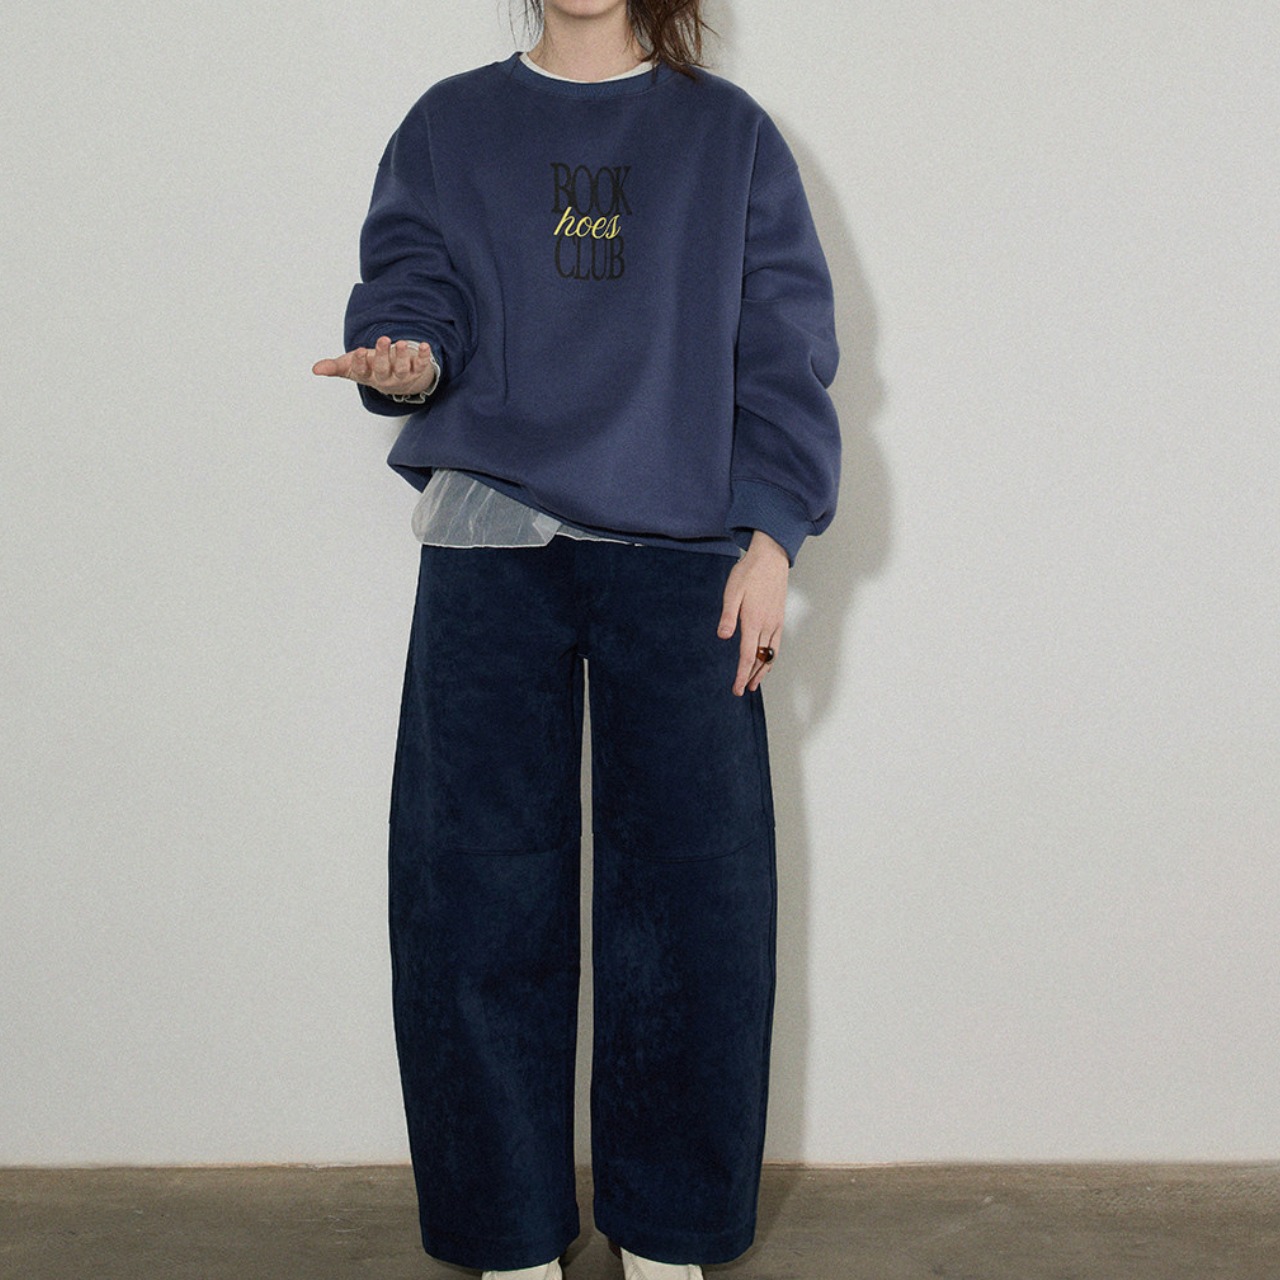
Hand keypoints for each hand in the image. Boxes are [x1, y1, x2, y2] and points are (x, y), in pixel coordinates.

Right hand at [312, 335, 437, 396]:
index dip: (361, 362)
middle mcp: (385, 378)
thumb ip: (335, 367)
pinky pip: (421, 365)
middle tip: (383, 339)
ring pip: (402, 369)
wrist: (399, 381)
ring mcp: (402, 376)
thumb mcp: (352, 367)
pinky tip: (426, 346)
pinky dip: (423, 356)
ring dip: (401, 356)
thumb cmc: (371, 369)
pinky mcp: (417, 371)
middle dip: (383, 355)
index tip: (359, 350)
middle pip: (383, 369)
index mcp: (368, 376)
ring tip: (401, 342)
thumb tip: (315, 369)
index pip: (362, 371)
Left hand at [717, 530, 788, 695]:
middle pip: (760, 659)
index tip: (738, 688)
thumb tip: (723, 637)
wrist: (770, 558)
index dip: (742, 675)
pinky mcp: (779, 618)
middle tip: (744, 690)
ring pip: (771, 654)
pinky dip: (771, 658)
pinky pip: (776, 644)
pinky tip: (766, 660)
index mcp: (753, 621)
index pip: (747, 656)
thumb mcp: (732, 592)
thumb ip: (728, 616)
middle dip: (752, 677)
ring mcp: (775, 622)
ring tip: (755, 682)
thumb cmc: (748, 573)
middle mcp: (767, 625)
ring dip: (763, 670)